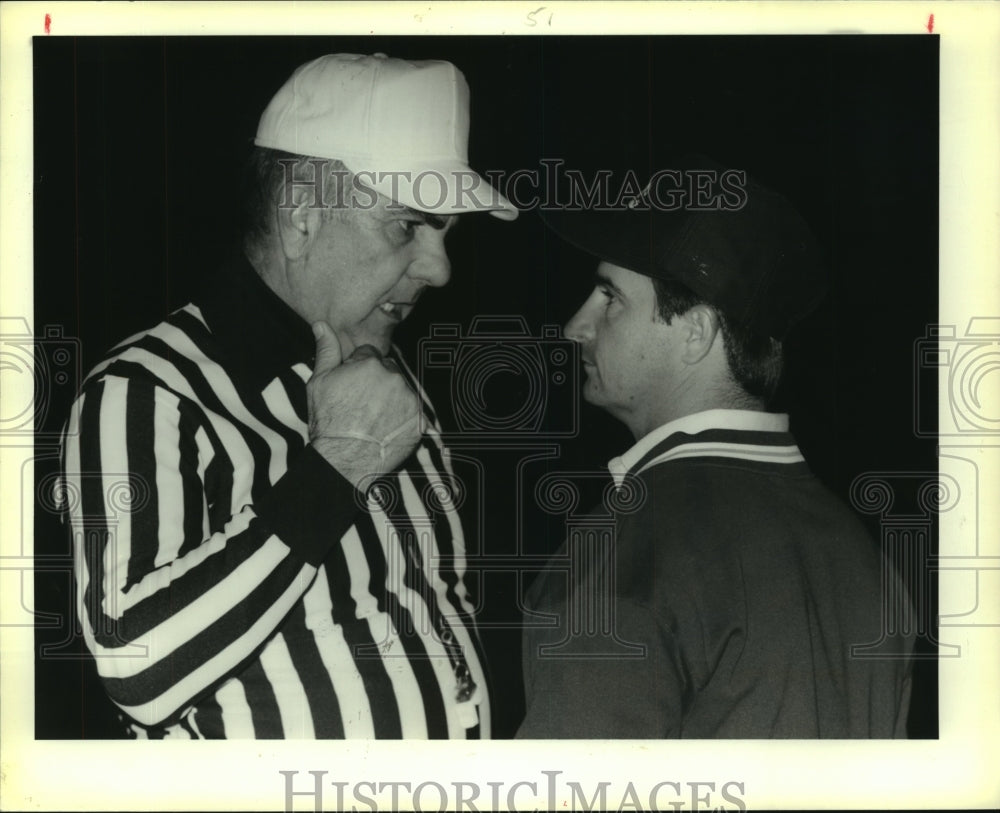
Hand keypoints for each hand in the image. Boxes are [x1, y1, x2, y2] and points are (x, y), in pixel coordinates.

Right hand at [307, 321, 421, 486]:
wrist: (342, 459)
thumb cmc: (328, 421)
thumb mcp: (319, 382)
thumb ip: (326, 350)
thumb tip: (321, 324)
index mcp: (370, 363)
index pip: (369, 355)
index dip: (358, 370)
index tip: (351, 388)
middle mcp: (394, 377)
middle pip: (388, 371)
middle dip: (378, 382)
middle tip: (362, 405)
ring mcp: (409, 399)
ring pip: (401, 390)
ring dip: (392, 399)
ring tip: (373, 419)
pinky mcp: (419, 420)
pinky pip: (413, 412)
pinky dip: (403, 418)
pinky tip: (386, 428)